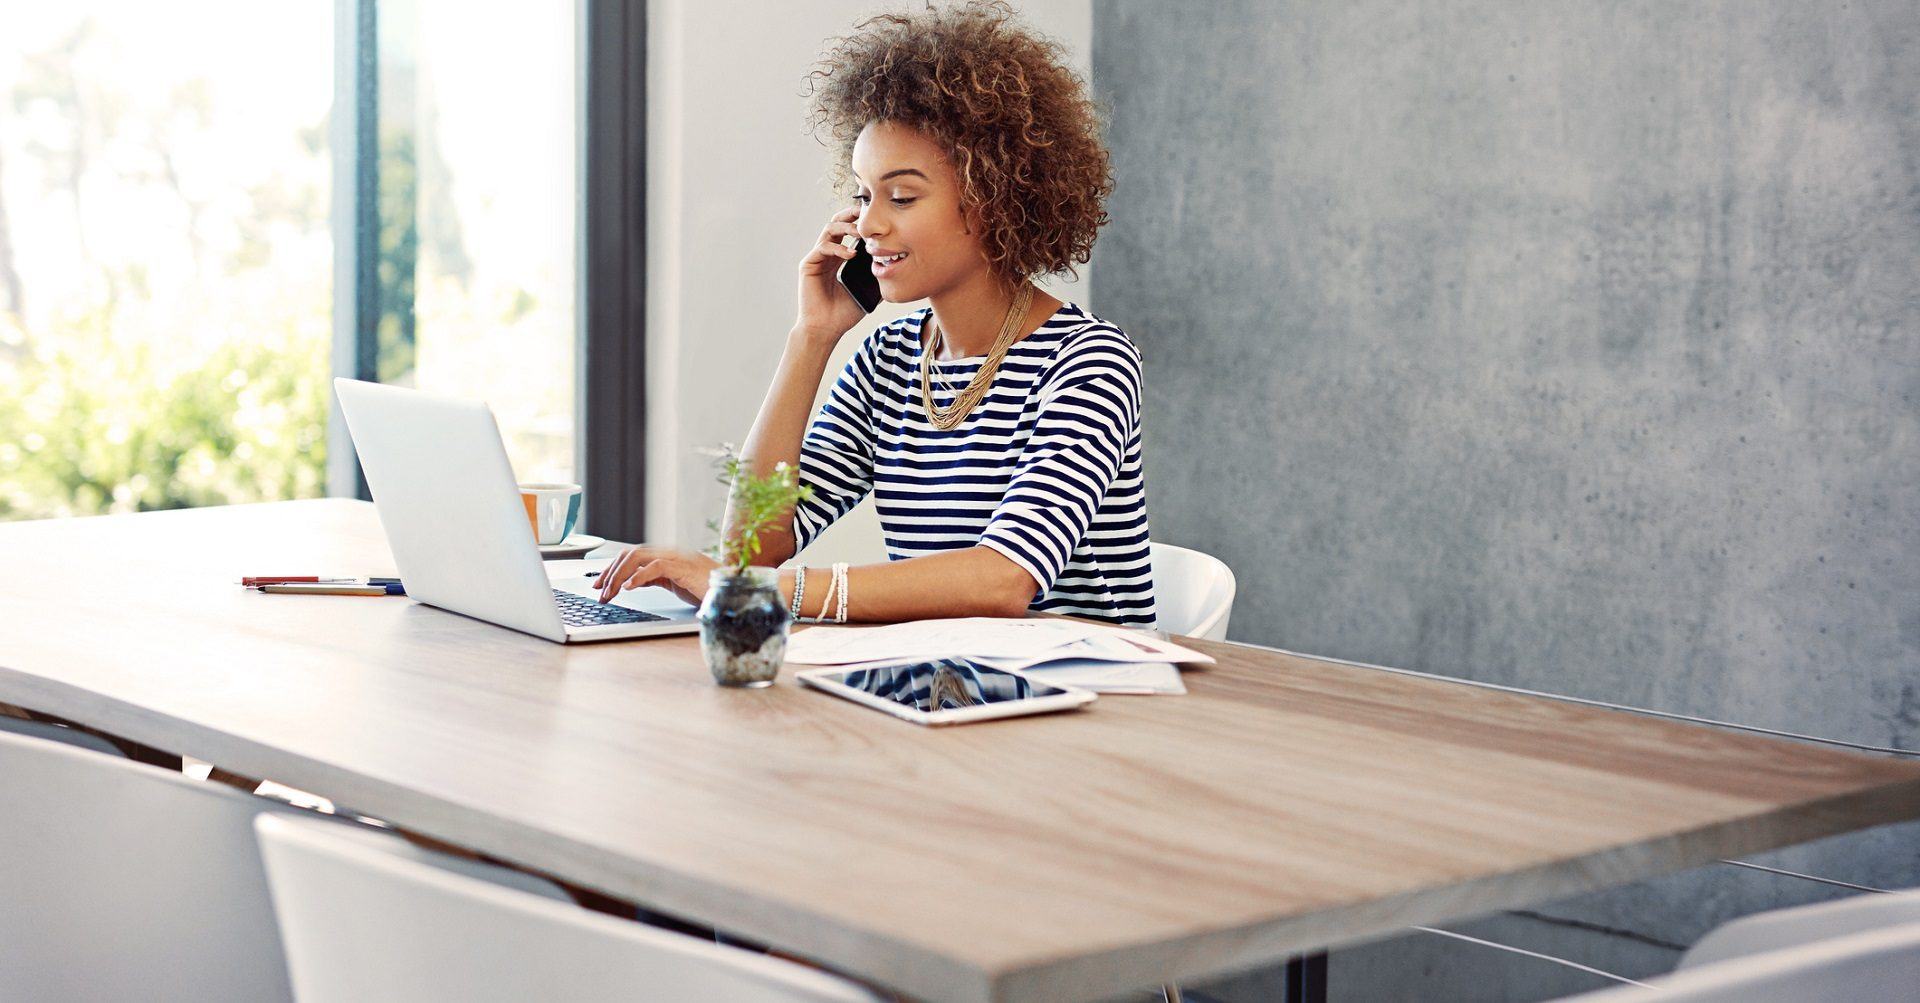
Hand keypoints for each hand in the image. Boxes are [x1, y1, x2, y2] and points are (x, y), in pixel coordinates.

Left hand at [596, 546, 718, 607]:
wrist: (730, 591)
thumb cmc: (705, 587)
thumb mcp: (672, 582)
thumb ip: (653, 578)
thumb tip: (631, 582)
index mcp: (664, 554)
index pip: (630, 555)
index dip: (612, 569)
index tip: (599, 585)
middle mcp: (667, 551)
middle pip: (629, 554)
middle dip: (610, 573)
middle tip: (600, 593)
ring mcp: (675, 557)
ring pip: (637, 557)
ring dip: (619, 576)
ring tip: (611, 593)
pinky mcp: (683, 567)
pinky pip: (655, 567)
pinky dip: (639, 576)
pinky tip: (629, 588)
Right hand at [795, 205, 870, 345]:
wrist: (826, 329)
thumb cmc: (844, 314)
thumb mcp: (867, 292)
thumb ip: (877, 277)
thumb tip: (896, 267)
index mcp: (838, 258)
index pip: (848, 231)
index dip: (860, 221)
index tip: (876, 217)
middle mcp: (827, 255)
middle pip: (837, 223)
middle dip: (851, 215)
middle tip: (867, 213)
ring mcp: (817, 259)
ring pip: (829, 229)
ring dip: (846, 227)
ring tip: (861, 233)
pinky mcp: (808, 265)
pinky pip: (823, 248)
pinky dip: (838, 247)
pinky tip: (851, 254)